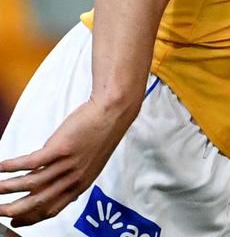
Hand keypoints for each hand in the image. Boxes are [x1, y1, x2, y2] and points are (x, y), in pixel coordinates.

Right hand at [0, 98, 133, 225]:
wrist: (112, 112)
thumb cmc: (100, 134)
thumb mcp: (91, 164)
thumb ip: (74, 179)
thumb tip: (60, 190)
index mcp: (80, 185)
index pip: (51, 209)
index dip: (30, 218)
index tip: (15, 222)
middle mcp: (73, 179)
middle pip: (37, 202)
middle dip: (14, 210)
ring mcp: (67, 164)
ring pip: (30, 183)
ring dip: (8, 188)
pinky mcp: (60, 148)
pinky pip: (30, 163)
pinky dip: (12, 166)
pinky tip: (1, 166)